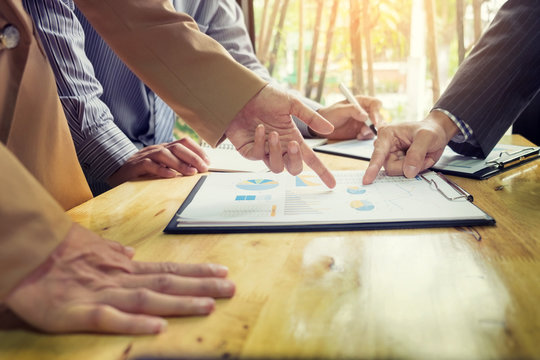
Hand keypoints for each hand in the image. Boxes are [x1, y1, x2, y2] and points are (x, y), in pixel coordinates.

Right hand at [4, 223, 234, 333]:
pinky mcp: (76, 312)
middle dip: (201, 286)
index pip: (167, 269)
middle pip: (167, 281)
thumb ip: (112, 253)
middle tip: (231, 289)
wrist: (24, 255)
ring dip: (179, 302)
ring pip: (147, 297)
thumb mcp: (90, 248)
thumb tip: (130, 252)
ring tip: (208, 305)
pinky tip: (157, 327)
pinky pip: (109, 318)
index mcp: (122, 267)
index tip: (222, 272)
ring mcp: (100, 294)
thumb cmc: (57, 252)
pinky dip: (134, 321)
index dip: (196, 272)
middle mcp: (119, 278)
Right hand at [107, 138, 209, 186]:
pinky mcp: (136, 166)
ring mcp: (145, 156)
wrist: (117, 173)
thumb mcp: (162, 166)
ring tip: (191, 172)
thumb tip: (196, 169)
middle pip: (177, 147)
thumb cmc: (143, 172)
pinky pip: (149, 165)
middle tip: (203, 168)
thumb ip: (176, 165)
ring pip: (164, 154)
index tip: (208, 161)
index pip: (183, 142)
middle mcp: (156, 149)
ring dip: (180, 164)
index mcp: (164, 148)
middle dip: (193, 157)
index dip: (197, 150)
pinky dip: (161, 170)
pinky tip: (171, 176)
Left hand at [225, 84, 335, 187]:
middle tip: (293, 144)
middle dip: (295, 159)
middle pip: (294, 168)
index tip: (332, 183)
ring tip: (273, 134)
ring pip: (276, 167)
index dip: (322, 172)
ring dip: (275, 151)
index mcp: (293, 138)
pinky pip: (257, 156)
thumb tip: (329, 129)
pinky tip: (259, 129)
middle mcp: (280, 147)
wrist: (242, 93)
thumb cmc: (266, 97)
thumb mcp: (291, 104)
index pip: (310, 159)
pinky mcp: (249, 151)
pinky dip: (259, 142)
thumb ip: (311, 118)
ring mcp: (264, 151)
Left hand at [314, 96, 382, 139]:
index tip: (373, 120)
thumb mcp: (340, 110)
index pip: (375, 104)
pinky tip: (358, 137)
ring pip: (375, 127)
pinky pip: (369, 134)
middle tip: (365, 130)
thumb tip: (365, 115)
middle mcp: (365, 111)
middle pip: (378, 116)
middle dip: (374, 124)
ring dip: (370, 131)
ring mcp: (364, 122)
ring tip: (360, 134)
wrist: (323, 127)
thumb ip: (352, 110)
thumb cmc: (330, 114)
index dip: (377, 111)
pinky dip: (366, 137)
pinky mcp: (361, 131)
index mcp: (361, 102)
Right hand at [362, 110, 458, 184]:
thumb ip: (417, 153)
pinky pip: (404, 173)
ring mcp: (391, 156)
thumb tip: (408, 171)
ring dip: (414, 167)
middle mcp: (386, 146)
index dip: (373, 167)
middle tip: (423, 157)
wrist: (438, 132)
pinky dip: (416, 169)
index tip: (367, 180)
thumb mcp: (427, 137)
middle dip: (408, 165)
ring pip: (398, 172)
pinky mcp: (398, 163)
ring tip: (423, 156)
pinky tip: (421, 160)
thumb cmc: (430, 130)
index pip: (378, 154)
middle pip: (391, 167)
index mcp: (387, 135)